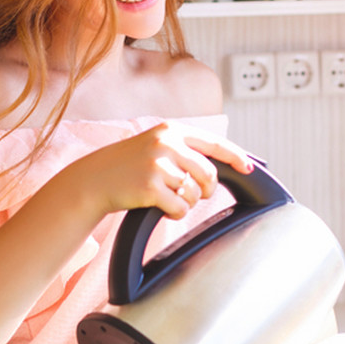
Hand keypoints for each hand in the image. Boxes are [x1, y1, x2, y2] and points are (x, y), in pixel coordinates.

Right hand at [68, 121, 254, 220]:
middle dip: (206, 190)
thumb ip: (185, 150)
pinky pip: (180, 208)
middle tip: (195, 195)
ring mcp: (158, 164)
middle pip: (209, 174)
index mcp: (172, 130)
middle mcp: (167, 143)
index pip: (214, 143)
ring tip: (169, 198)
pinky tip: (160, 207)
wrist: (95, 179)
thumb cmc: (130, 165)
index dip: (235, 157)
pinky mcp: (150, 186)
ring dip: (187, 202)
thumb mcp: (156, 145)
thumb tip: (220, 164)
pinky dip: (175, 213)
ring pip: (195, 192)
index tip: (250, 168)